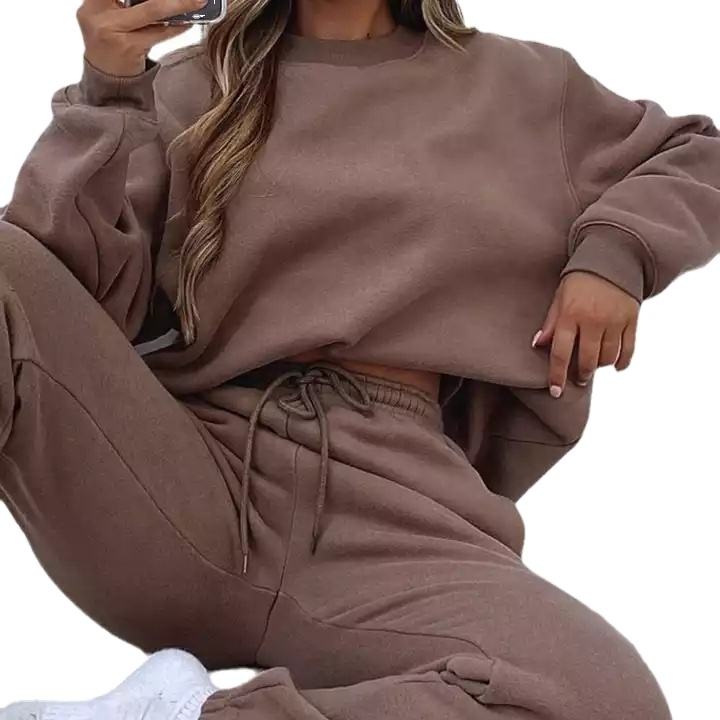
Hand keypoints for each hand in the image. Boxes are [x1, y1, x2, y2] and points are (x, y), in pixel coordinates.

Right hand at [77, 0, 204, 76]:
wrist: (107, 81)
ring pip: (152, 11)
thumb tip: (166, 0)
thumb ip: (129, 5)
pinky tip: (187, 23)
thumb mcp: (111, 18)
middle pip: (141, 0)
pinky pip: (158, 32)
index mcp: (92, 3)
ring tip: (195, 3)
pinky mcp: (129, 47)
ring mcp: (112, 30)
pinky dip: (175, 27)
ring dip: (178, 5)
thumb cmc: (112, 44)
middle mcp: (97, 13)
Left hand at [531, 271, 639, 397]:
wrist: (612, 257)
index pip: (561, 353)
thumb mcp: (559, 298)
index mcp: (571, 315)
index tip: (555, 391)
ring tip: (594, 368)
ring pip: (608, 357)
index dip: (557, 375)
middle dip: (582, 374)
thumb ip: (551, 323)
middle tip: (579, 379)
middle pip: (587, 360)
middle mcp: (593, 320)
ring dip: (600, 367)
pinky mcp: (632, 319)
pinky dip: (622, 362)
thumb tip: (538, 345)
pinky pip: (629, 349)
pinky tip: (615, 365)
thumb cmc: (579, 279)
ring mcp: (615, 321)